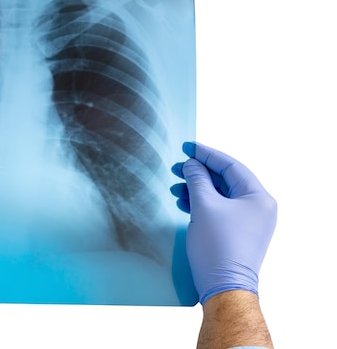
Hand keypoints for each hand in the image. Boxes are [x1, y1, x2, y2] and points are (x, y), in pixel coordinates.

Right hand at [170, 142, 276, 303]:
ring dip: (197, 189)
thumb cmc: (218, 248)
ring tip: (175, 187)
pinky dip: (202, 204)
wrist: (224, 287)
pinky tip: (184, 203)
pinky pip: (220, 210)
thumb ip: (197, 179)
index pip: (231, 166)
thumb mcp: (204, 206)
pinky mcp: (238, 234)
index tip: (188, 147)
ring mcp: (250, 222)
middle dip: (199, 173)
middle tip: (177, 167)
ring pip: (221, 196)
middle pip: (226, 180)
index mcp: (259, 197)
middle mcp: (259, 208)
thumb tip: (192, 164)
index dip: (206, 154)